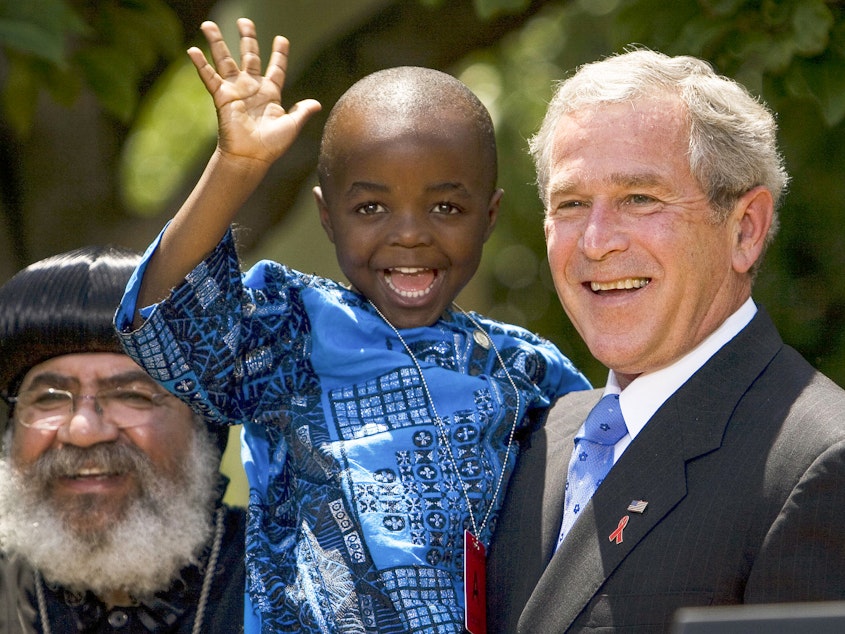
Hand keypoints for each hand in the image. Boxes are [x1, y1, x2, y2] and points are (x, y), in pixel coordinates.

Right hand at [188, 18, 320, 164]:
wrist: (252, 157)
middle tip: (244, 21)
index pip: (276, 68)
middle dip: (247, 38)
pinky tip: (192, 50)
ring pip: (226, 60)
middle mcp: (252, 88)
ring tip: (208, 25)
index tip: (281, 39)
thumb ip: (302, 112)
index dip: (279, 54)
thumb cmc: (272, 145)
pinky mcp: (222, 97)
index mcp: (271, 93)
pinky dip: (201, 65)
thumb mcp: (292, 126)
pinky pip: (209, 78)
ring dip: (217, 43)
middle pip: (250, 56)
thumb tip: (317, 104)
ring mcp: (236, 90)